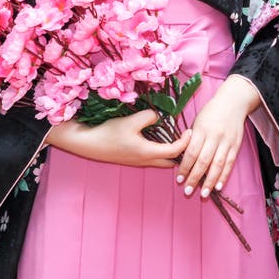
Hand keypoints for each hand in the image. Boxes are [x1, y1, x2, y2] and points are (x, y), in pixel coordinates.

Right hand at [44, 110, 189, 167]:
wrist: (87, 144)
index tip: (190, 131)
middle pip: (170, 162)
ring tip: (175, 138)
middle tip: (186, 139)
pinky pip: (152, 158)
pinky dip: (160, 152)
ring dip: (170, 153)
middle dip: (181, 153)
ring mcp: (137, 162)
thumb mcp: (131, 120)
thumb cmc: (109, 133)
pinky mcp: (131, 159)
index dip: (185, 142)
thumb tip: (158, 117)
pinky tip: (158, 139)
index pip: (175, 151)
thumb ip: (149, 116)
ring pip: (160, 161)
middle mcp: (145, 161)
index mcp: (147, 153)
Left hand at [176, 75, 260, 198]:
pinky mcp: (236, 145)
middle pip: (203, 161)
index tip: (179, 179)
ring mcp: (226, 142)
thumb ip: (191, 138)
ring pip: (217, 164)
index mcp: (201, 129)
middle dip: (195, 177)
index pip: (191, 152)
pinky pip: (229, 163)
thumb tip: (183, 158)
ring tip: (204, 194)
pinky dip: (224, 176)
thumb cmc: (211, 112)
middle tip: (188, 191)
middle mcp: (214, 136)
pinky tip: (218, 186)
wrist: (233, 102)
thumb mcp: (197, 121)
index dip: (185, 167)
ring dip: (210, 181)